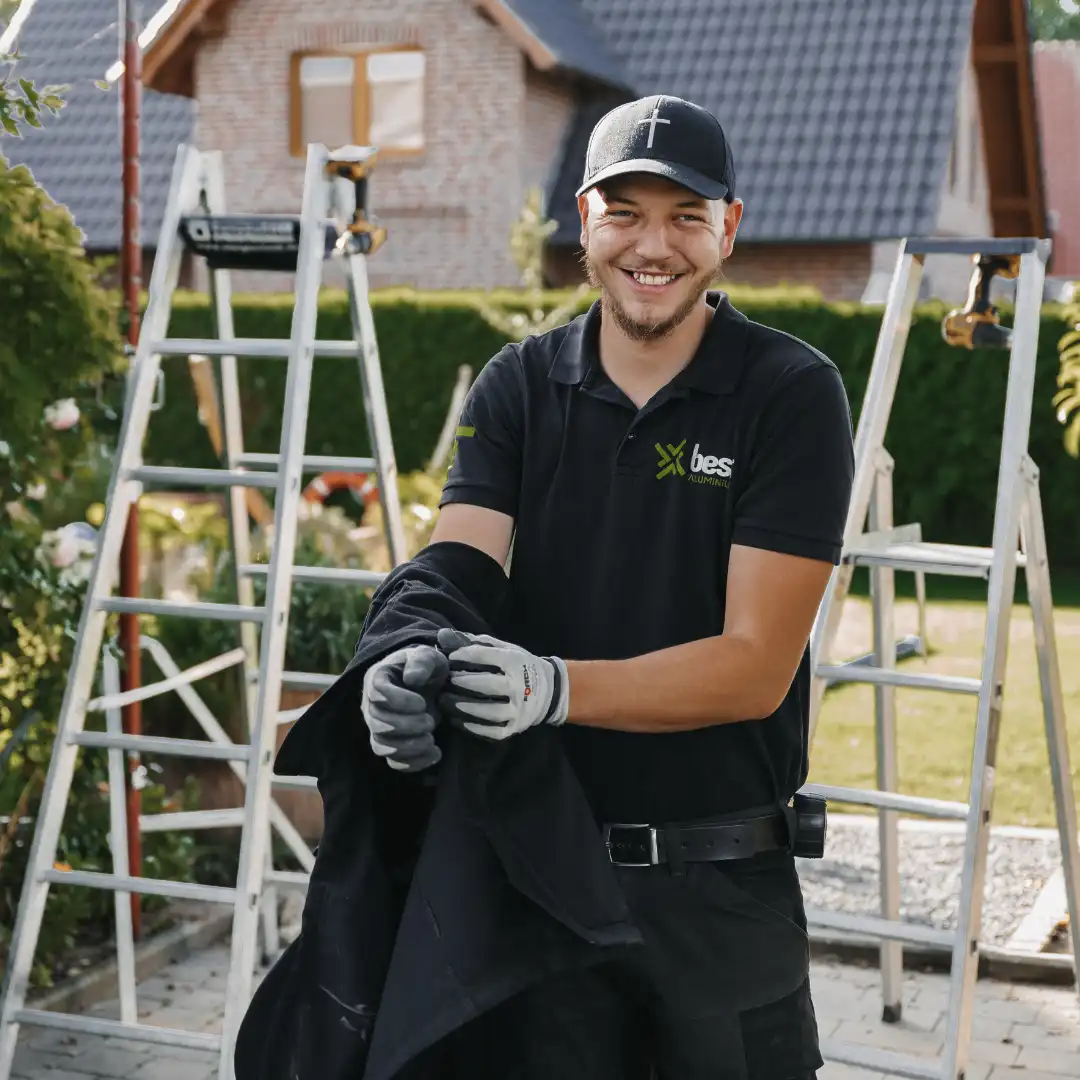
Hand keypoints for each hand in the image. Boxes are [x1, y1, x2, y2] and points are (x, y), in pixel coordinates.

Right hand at [362, 645, 448, 771]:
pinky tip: (435, 754)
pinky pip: (393, 762)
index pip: (378, 693)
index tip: (422, 702)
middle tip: (431, 721)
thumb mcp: (429, 656)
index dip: (400, 701)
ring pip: (382, 746)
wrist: (428, 684)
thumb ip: (422, 661)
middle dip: (407, 726)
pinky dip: (413, 763)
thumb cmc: (426, 668)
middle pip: (378, 723)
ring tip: (432, 740)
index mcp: (378, 678)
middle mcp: (371, 704)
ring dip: (409, 747)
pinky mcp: (389, 744)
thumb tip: (411, 679)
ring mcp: (377, 727)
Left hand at [436, 628, 568, 739]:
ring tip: (446, 702)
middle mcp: (519, 686)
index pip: (488, 656)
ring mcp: (518, 709)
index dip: (465, 655)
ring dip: (466, 707)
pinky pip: (494, 731)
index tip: (450, 657)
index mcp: (516, 663)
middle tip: (446, 681)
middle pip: (488, 685)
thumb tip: (444, 636)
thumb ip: (477, 643)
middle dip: (464, 682)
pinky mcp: (515, 727)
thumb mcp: (505, 649)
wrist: (549, 691)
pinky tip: (459, 720)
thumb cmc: (520, 666)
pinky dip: (475, 728)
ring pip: (491, 711)